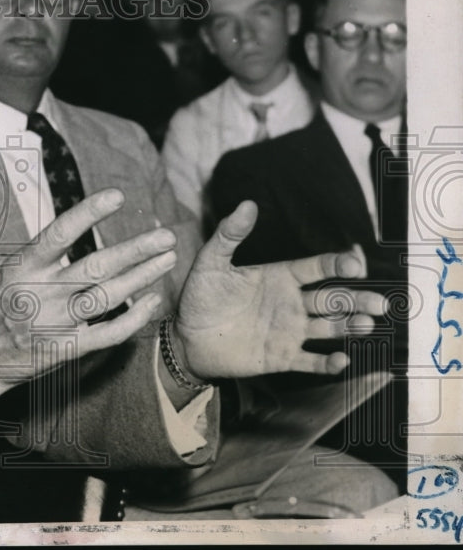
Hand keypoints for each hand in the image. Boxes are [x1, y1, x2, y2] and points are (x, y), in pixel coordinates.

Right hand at [0, 164, 175, 403]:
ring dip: (141, 278)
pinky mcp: (67, 349)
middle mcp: (41, 294)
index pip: (59, 235)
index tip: (117, 196)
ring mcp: (56, 324)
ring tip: (168, 258)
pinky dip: (133, 320)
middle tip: (166, 235)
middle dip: (134, 250)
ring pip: (107, 298)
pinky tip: (153, 300)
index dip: (88, 214)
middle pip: (95, 267)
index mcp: (21, 267)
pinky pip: (107, 334)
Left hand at [175, 201, 387, 378]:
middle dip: (357, 300)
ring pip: (329, 328)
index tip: (356, 263)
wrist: (187, 337)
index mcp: (280, 276)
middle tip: (379, 303)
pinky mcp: (281, 357)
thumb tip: (247, 204)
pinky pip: (310, 361)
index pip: (317, 268)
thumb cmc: (200, 296)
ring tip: (366, 324)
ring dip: (350, 326)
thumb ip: (230, 234)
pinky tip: (341, 359)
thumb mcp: (212, 262)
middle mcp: (291, 303)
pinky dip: (328, 362)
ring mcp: (289, 331)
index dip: (338, 264)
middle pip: (333, 299)